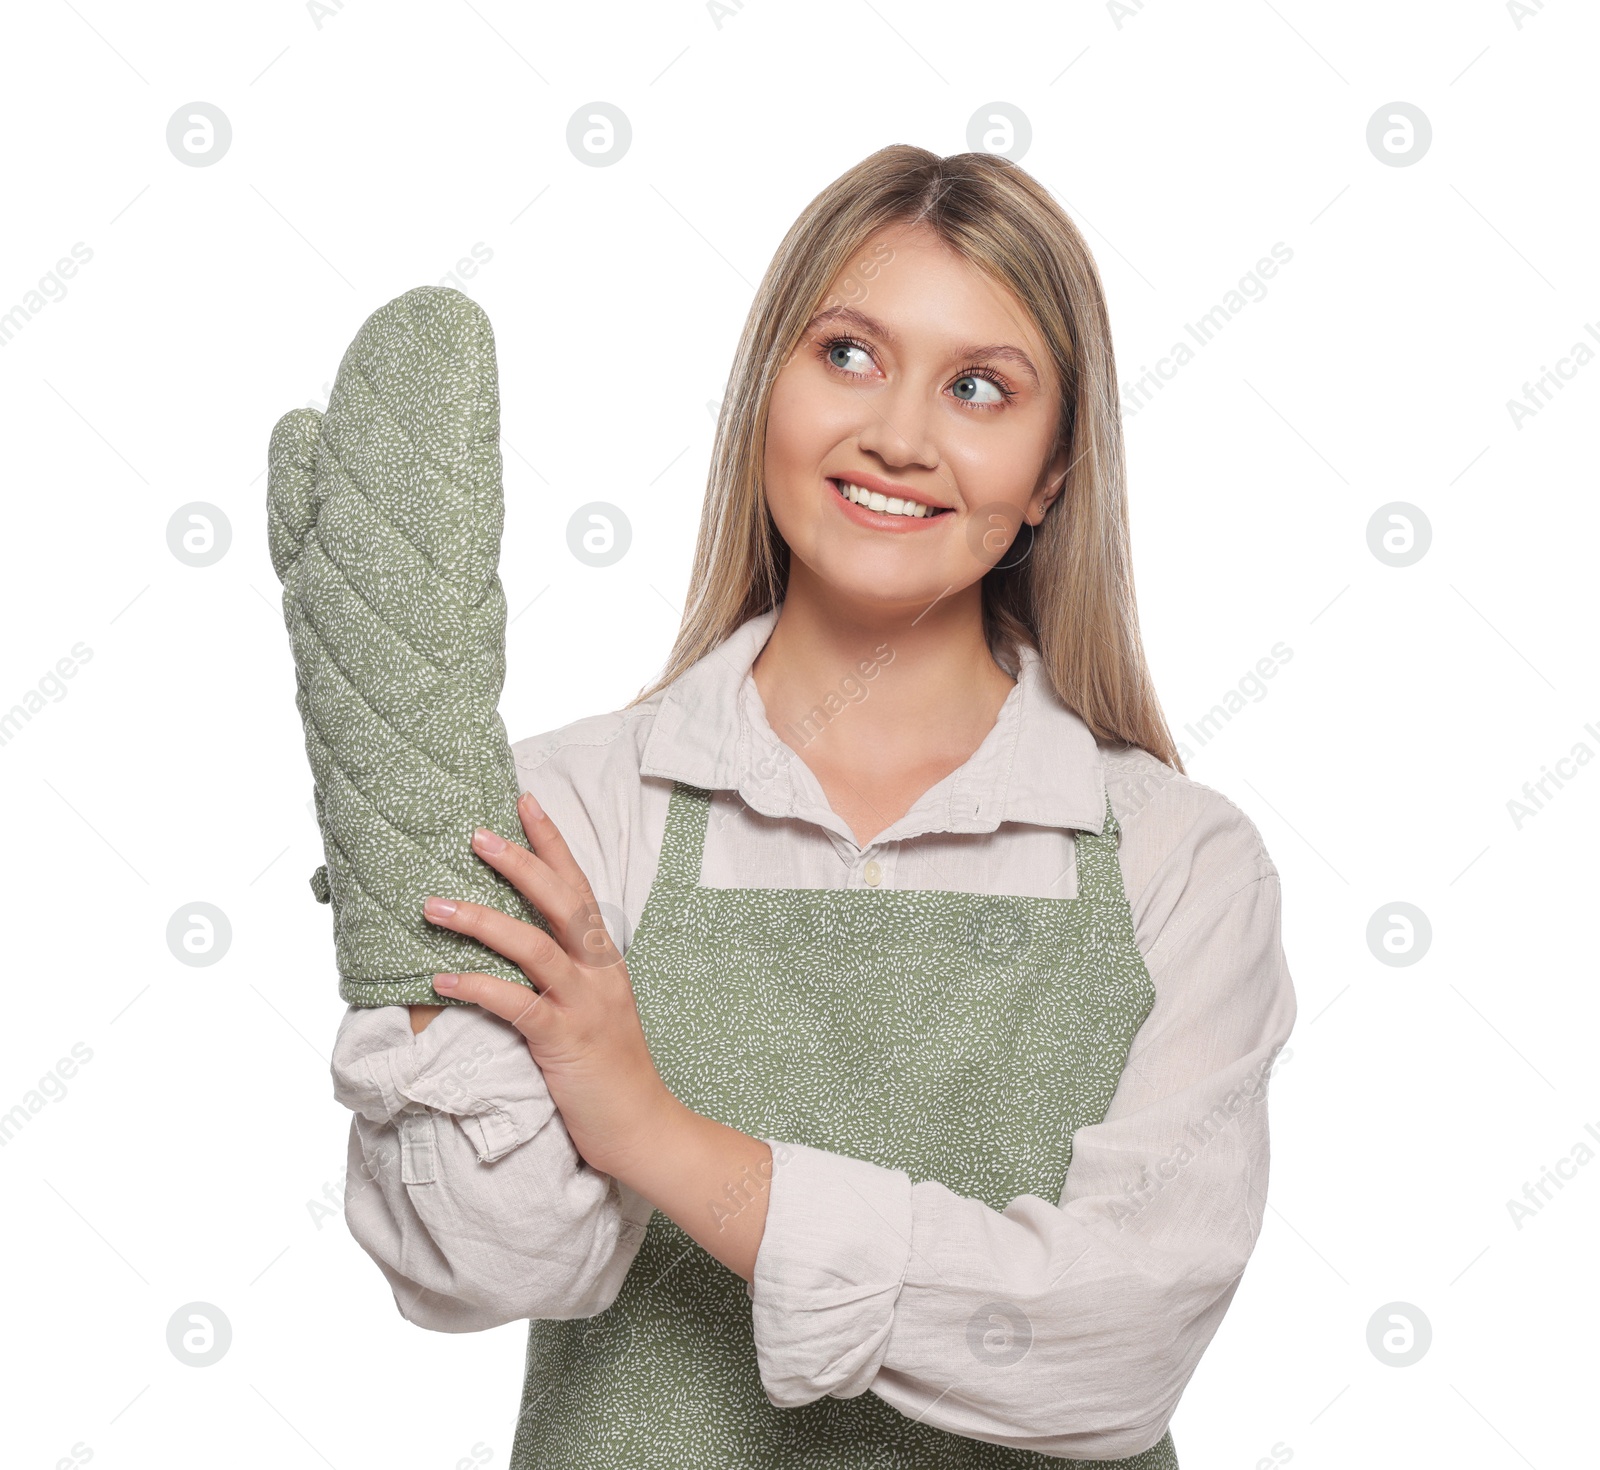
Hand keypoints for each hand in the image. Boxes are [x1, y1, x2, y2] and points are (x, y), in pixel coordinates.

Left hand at [420, 791, 681, 1178]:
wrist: (643, 1128)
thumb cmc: (610, 1071)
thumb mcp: (593, 1009)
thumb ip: (564, 975)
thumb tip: (515, 946)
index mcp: (604, 960)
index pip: (579, 887)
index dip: (552, 843)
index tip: (524, 801)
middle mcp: (599, 972)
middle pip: (561, 901)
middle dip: (520, 863)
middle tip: (476, 834)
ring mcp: (585, 1006)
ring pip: (533, 946)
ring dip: (480, 921)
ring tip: (433, 906)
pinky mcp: (566, 1042)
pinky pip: (517, 1005)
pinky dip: (478, 987)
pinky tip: (441, 979)